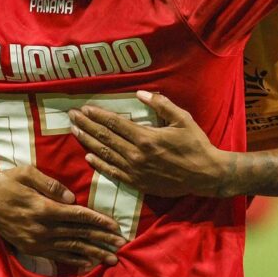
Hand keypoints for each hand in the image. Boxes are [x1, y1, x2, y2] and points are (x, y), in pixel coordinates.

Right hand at [0, 164, 125, 268]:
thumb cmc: (6, 181)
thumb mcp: (26, 173)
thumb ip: (50, 184)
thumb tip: (72, 196)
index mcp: (43, 208)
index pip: (77, 216)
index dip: (98, 221)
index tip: (115, 226)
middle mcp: (41, 228)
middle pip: (78, 235)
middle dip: (102, 240)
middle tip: (122, 244)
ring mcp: (36, 241)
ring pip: (71, 248)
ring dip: (93, 254)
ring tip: (111, 258)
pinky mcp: (32, 247)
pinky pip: (57, 256)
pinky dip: (75, 260)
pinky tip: (89, 263)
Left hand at [69, 90, 231, 197]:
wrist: (206, 175)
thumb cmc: (196, 144)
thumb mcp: (182, 119)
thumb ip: (161, 105)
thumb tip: (140, 93)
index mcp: (146, 138)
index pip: (116, 124)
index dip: (98, 116)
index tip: (85, 108)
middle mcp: (137, 155)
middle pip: (106, 137)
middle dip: (87, 125)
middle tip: (71, 116)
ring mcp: (136, 171)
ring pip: (106, 154)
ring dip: (88, 142)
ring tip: (74, 131)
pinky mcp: (138, 183)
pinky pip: (114, 173)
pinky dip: (99, 165)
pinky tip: (88, 157)